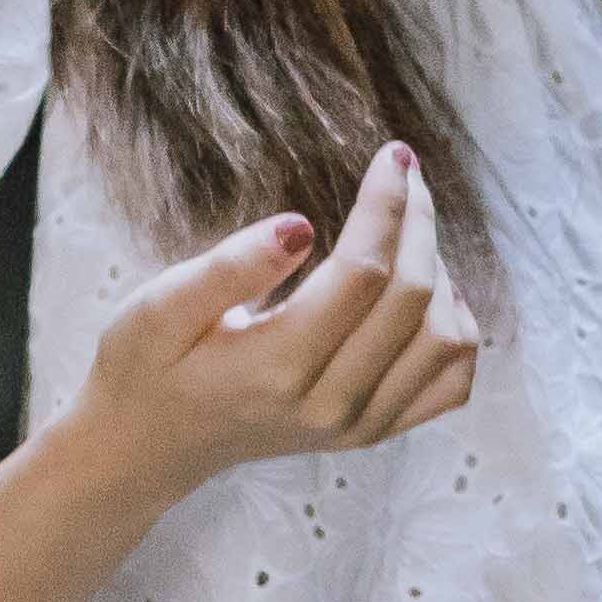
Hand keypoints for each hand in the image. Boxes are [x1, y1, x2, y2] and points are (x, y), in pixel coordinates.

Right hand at [73, 145, 480, 503]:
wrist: (146, 446)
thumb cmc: (147, 365)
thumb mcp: (159, 307)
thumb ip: (228, 269)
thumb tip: (299, 225)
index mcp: (278, 366)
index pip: (365, 272)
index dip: (387, 204)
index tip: (391, 155)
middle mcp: (330, 404)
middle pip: (414, 299)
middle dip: (418, 221)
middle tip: (402, 172)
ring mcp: (357, 426)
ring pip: (447, 341)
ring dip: (441, 271)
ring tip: (407, 229)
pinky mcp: (372, 432)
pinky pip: (450, 384)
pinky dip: (455, 331)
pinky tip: (426, 293)